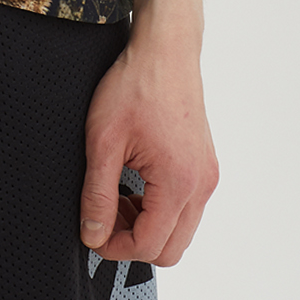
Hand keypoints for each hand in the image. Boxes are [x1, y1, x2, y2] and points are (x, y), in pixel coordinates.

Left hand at [78, 31, 218, 265]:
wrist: (165, 50)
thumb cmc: (135, 86)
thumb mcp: (103, 140)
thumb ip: (97, 194)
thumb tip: (93, 235)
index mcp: (178, 182)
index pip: (149, 246)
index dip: (115, 248)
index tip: (92, 233)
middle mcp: (201, 185)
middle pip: (170, 249)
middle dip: (133, 242)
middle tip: (104, 216)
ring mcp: (207, 176)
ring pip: (181, 232)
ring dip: (148, 226)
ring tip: (117, 197)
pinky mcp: (206, 166)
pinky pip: (188, 209)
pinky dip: (162, 210)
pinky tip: (136, 184)